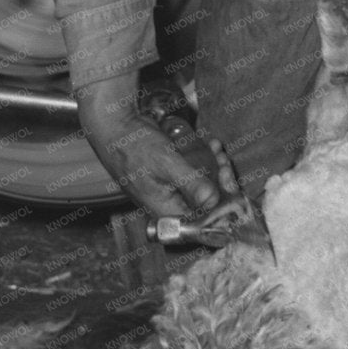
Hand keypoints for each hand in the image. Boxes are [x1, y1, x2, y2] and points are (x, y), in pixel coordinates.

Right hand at [77, 75, 221, 218]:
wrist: (115, 125)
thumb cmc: (134, 146)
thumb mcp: (167, 164)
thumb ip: (192, 185)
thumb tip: (215, 203)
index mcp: (165, 211)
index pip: (202, 223)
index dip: (221, 208)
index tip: (232, 188)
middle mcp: (168, 205)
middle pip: (206, 204)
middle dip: (221, 183)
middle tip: (224, 162)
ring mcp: (170, 190)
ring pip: (203, 186)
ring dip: (215, 168)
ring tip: (217, 149)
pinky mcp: (171, 176)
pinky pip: (195, 173)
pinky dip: (205, 160)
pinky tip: (211, 145)